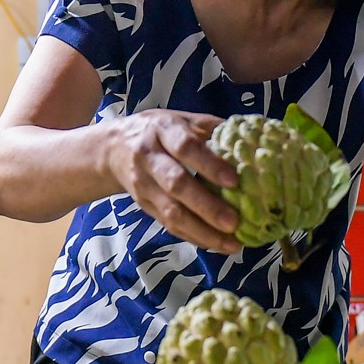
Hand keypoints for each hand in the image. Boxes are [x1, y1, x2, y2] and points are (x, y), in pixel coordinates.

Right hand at [102, 110, 241, 252]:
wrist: (113, 148)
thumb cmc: (158, 131)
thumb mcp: (181, 118)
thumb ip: (211, 127)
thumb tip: (249, 137)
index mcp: (162, 131)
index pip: (186, 148)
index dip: (209, 165)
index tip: (234, 181)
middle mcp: (149, 158)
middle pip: (177, 185)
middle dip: (207, 206)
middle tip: (235, 222)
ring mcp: (144, 186)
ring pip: (172, 212)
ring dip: (203, 231)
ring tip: (231, 244)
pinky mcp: (144, 206)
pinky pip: (169, 225)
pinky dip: (194, 237)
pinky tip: (216, 244)